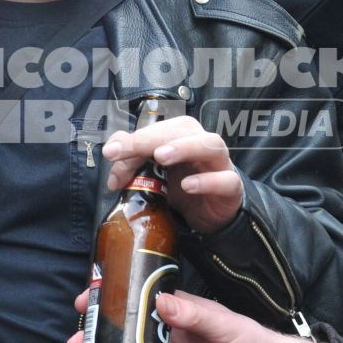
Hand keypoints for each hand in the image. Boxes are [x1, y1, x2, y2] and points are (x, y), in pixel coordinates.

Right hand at [63, 289, 331, 342]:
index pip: (135, 297)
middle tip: (76, 341)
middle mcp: (163, 331)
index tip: (87, 298)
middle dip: (96, 333)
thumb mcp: (222, 323)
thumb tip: (162, 301)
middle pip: (121, 329)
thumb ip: (193, 314)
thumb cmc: (248, 339)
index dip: (109, 296)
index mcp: (174, 308)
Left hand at [102, 115, 241, 234]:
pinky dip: (208, 181)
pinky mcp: (231, 187)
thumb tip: (111, 150)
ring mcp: (220, 164)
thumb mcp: (153, 173)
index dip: (133, 140)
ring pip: (210, 144)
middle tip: (129, 149)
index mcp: (182, 135)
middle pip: (182, 130)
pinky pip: (226, 179)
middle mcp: (202, 143)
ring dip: (184, 147)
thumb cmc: (181, 185)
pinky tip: (188, 186)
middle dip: (152, 138)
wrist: (210, 213)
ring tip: (161, 157)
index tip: (110, 153)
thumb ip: (132, 159)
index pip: (157, 131)